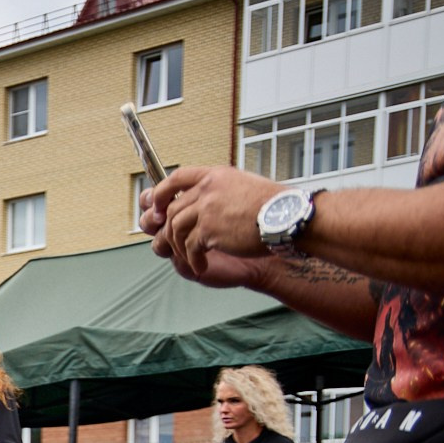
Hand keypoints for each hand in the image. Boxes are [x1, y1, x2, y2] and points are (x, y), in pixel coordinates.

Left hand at [146, 165, 286, 282]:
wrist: (287, 219)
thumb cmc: (271, 208)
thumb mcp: (241, 188)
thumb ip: (216, 194)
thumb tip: (194, 206)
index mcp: (215, 175)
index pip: (176, 178)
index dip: (160, 193)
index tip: (156, 208)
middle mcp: (208, 188)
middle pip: (172, 210)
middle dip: (168, 231)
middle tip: (172, 245)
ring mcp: (207, 208)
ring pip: (175, 229)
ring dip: (180, 248)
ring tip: (192, 259)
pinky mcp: (209, 229)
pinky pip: (189, 247)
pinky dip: (193, 260)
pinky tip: (201, 266)